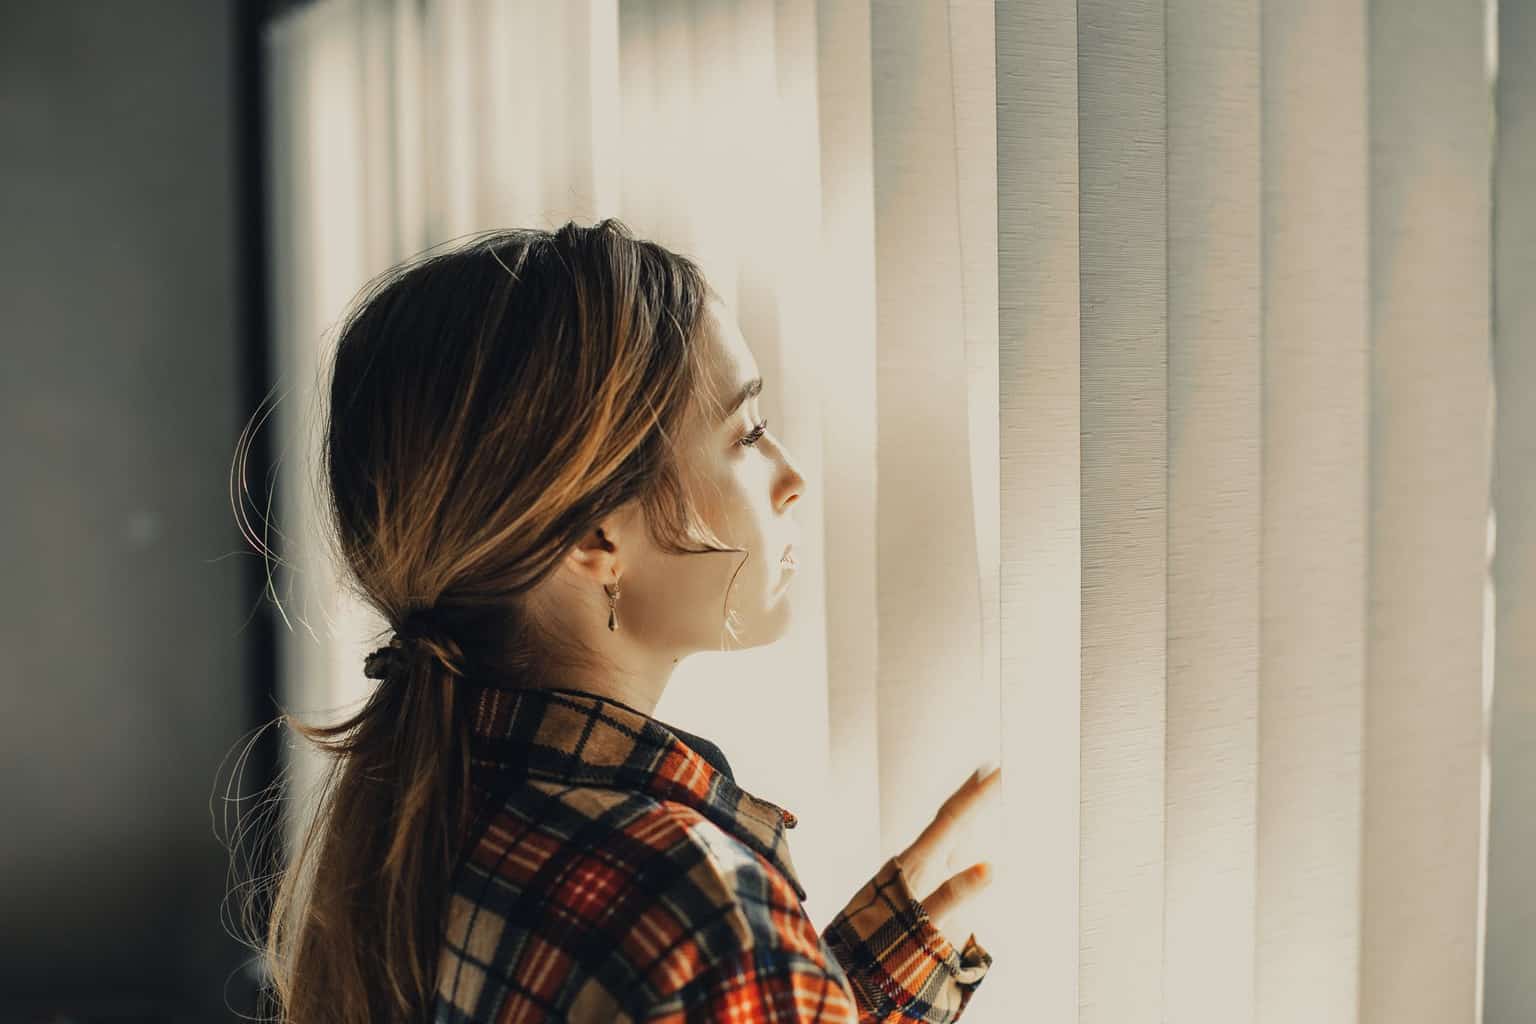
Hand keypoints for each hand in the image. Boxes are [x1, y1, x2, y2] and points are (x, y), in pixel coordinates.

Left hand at [892, 762, 1001, 935]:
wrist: (858, 966)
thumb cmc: (887, 941)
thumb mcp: (922, 918)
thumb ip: (954, 894)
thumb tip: (991, 867)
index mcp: (920, 859)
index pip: (954, 816)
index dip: (976, 792)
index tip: (997, 768)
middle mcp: (923, 860)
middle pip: (953, 819)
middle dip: (974, 794)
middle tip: (994, 770)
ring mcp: (925, 876)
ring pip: (951, 836)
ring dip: (970, 815)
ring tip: (986, 794)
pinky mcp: (930, 894)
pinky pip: (952, 859)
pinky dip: (967, 845)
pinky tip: (975, 846)